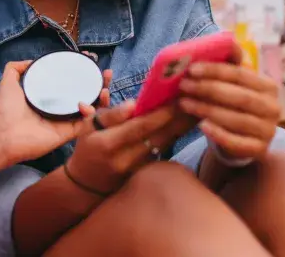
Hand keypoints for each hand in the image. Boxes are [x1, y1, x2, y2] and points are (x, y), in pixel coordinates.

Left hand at [0, 62, 112, 166]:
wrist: (3, 134)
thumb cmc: (5, 110)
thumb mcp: (9, 82)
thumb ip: (16, 68)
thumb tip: (31, 60)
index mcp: (50, 98)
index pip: (71, 84)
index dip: (83, 73)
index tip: (91, 61)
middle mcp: (60, 109)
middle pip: (86, 95)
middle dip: (100, 84)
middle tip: (106, 74)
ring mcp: (66, 122)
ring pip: (92, 109)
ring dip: (102, 98)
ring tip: (105, 87)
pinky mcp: (68, 134)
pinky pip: (87, 124)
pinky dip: (93, 114)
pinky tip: (90, 103)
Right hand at [64, 101, 194, 195]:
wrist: (86, 184)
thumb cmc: (88, 147)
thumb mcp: (89, 127)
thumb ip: (111, 114)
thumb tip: (133, 104)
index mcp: (109, 144)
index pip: (140, 128)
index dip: (161, 114)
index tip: (178, 100)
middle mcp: (125, 159)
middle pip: (159, 137)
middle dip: (179, 119)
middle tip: (198, 100)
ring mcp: (137, 168)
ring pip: (164, 144)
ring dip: (181, 127)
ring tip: (198, 109)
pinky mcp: (145, 172)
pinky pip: (162, 151)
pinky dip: (174, 135)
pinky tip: (187, 123)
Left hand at [178, 62, 281, 160]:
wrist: (241, 139)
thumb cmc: (234, 104)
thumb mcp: (234, 84)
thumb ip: (230, 64)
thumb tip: (227, 41)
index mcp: (269, 87)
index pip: (242, 75)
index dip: (216, 70)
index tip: (192, 69)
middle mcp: (274, 108)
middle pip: (239, 97)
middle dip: (208, 89)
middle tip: (184, 85)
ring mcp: (268, 131)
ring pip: (236, 119)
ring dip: (207, 110)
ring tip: (184, 103)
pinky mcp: (260, 150)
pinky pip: (237, 142)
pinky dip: (218, 133)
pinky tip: (201, 125)